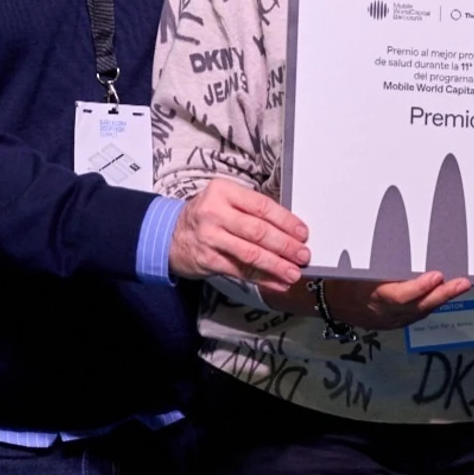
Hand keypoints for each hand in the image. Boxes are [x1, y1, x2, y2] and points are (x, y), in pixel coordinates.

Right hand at [168, 179, 311, 291]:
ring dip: (276, 265)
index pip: (262, 206)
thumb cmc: (205, 216)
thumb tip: (288, 231)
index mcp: (223, 191)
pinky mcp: (208, 260)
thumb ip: (251, 211)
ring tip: (293, 273)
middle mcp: (215, 212)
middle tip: (303, 255)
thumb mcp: (224, 201)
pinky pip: (241, 271)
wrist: (170, 235)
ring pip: (250, 254)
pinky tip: (276, 282)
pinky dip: (262, 278)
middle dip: (285, 246)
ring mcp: (210, 237)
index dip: (286, 221)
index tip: (302, 233)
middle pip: (258, 231)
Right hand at [321, 271, 472, 329]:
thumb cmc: (341, 279)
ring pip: (421, 311)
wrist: (330, 303)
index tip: (436, 276)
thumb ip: (374, 259)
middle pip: (417, 306)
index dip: (419, 288)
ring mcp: (392, 320)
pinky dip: (432, 302)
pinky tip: (445, 292)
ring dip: (442, 299)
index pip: (400, 296)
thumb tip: (395, 232)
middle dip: (442, 295)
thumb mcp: (353, 268)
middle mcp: (385, 312)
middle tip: (462, 283)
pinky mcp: (396, 322)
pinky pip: (418, 313)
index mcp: (372, 296)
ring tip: (461, 285)